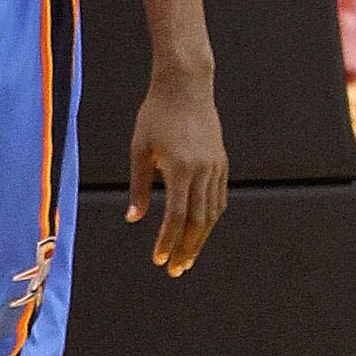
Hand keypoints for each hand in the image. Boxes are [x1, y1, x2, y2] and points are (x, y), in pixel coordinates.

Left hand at [126, 59, 226, 276]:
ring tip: (188, 257)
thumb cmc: (156, 115)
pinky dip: (211, 217)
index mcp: (181, 168)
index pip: (176, 216)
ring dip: (200, 237)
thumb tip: (134, 219)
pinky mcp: (221, 160)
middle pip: (198, 220)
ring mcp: (215, 164)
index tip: (159, 260)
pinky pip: (219, 196)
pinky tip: (201, 228)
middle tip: (176, 270)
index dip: (168, 241)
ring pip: (212, 212)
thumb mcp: (140, 150)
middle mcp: (202, 169)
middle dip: (187, 248)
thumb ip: (138, 187)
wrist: (186, 85)